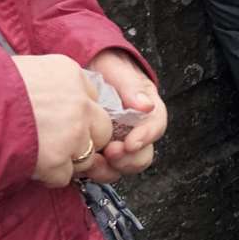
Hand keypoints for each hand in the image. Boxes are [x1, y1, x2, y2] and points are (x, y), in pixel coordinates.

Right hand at [14, 54, 112, 187]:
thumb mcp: (21, 68)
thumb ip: (44, 82)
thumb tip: (45, 94)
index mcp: (68, 73)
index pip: (90, 96)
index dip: (76, 112)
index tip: (62, 119)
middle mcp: (78, 101)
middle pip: (101, 127)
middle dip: (84, 139)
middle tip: (58, 143)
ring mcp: (72, 131)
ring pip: (87, 155)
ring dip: (67, 160)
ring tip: (38, 155)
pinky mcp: (58, 160)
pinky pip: (64, 176)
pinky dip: (49, 176)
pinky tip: (29, 166)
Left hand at [84, 49, 166, 182]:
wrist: (86, 71)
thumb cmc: (106, 69)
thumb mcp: (120, 72)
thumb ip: (132, 88)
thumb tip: (146, 106)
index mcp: (147, 110)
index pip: (156, 126)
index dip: (146, 137)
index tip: (131, 143)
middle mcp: (137, 130)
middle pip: (143, 155)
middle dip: (128, 159)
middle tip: (111, 152)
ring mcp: (119, 143)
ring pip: (124, 166)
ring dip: (111, 168)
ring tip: (94, 161)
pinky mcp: (100, 152)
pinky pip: (103, 169)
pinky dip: (94, 170)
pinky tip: (82, 162)